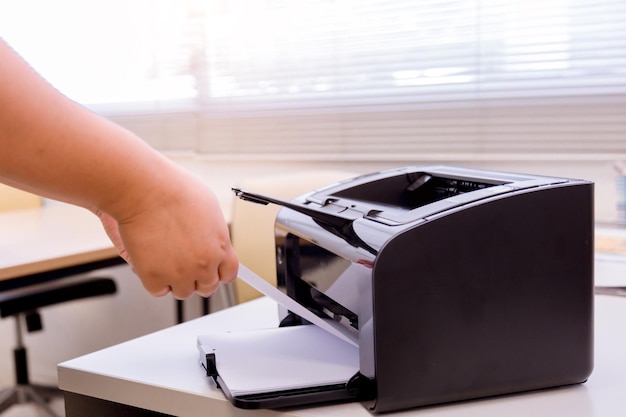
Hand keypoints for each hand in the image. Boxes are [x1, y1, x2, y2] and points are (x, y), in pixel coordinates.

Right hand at [95, 173, 237, 299]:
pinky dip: (154, 280)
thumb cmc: (174, 190)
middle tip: (185, 262)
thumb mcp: (209, 208)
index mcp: (220, 247)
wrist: (145, 190)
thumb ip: (214, 233)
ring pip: (183, 291)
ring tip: (166, 258)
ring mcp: (179, 274)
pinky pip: (158, 290)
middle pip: (207, 286)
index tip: (212, 269)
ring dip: (176, 279)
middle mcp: (203, 264)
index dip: (219, 271)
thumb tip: (212, 241)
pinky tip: (152, 261)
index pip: (229, 273)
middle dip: (198, 277)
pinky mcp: (154, 278)